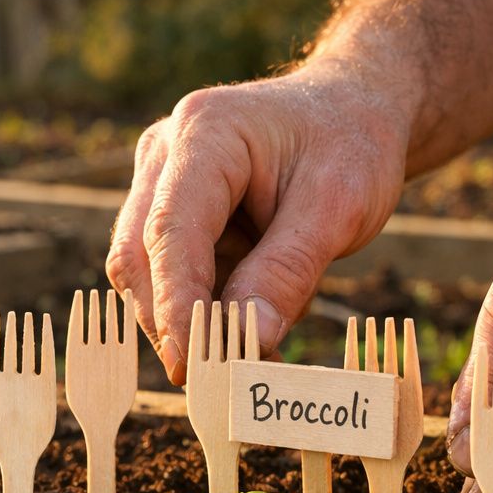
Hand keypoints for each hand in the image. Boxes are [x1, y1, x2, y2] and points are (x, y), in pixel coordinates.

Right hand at [106, 58, 413, 382]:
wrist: (353, 111)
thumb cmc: (351, 145)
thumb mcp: (339, 206)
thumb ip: (289, 270)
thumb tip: (246, 340)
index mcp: (205, 133)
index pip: (170, 231)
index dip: (175, 304)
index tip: (192, 365)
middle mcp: (165, 152)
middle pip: (139, 256)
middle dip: (173, 322)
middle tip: (220, 381)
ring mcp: (160, 181)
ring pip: (147, 273)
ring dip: (192, 320)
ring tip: (256, 351)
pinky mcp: (170, 210)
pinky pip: (171, 274)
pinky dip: (205, 310)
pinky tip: (252, 325)